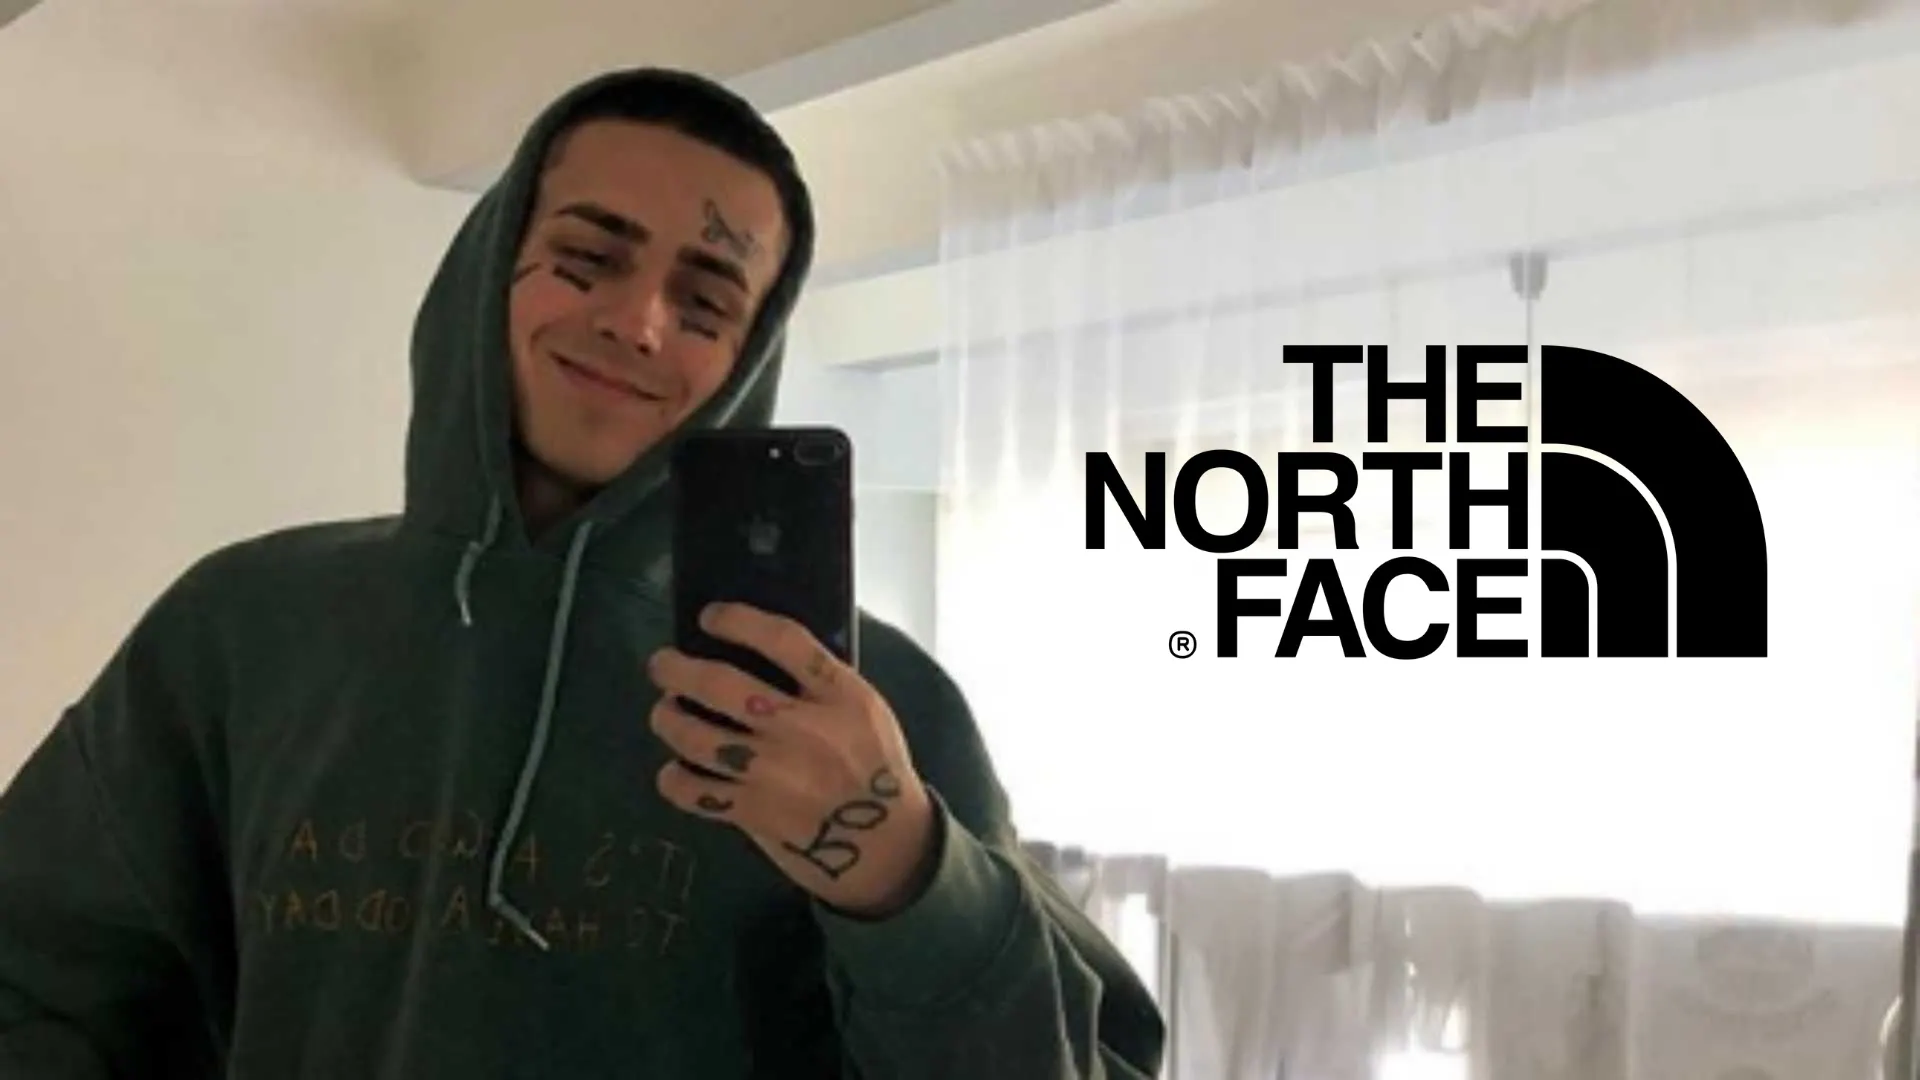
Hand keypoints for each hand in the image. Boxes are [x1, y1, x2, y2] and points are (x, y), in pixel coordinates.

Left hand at [645, 603, 939, 919]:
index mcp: (839, 696)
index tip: (710, 616)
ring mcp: (773, 773)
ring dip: (668, 719)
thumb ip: (821, 681)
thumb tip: (758, 649)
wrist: (888, 843)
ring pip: (697, 738)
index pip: (782, 640)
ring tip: (665, 712)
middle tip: (661, 664)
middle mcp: (801, 729)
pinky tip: (673, 771)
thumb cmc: (875, 766)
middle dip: (678, 669)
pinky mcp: (754, 813)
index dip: (737, 621)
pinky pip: (695, 792)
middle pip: (721, 685)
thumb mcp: (866, 709)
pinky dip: (674, 779)